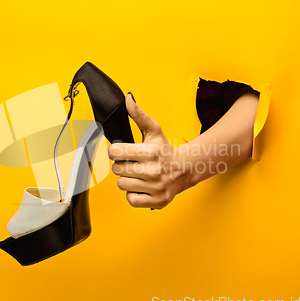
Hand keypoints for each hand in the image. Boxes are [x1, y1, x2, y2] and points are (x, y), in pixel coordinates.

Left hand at [108, 94, 188, 208]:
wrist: (185, 169)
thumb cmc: (165, 150)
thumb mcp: (153, 130)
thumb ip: (138, 115)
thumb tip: (127, 98)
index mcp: (149, 152)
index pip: (114, 152)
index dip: (116, 151)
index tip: (123, 152)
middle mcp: (153, 171)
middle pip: (116, 170)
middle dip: (123, 166)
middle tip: (134, 164)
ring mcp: (155, 187)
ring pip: (122, 185)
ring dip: (127, 180)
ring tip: (138, 175)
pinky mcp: (157, 201)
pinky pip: (131, 200)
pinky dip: (133, 194)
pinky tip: (142, 186)